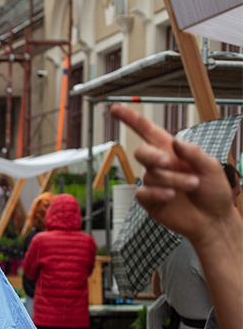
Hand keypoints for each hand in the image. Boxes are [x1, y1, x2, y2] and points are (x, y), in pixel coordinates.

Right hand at [109, 105, 237, 247]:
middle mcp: (160, 165)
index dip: (130, 119)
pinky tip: (172, 196)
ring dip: (173, 179)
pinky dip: (158, 193)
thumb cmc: (214, 191)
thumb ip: (194, 153)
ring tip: (191, 186)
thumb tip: (176, 141)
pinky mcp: (149, 201)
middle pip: (142, 152)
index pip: (148, 131)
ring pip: (151, 174)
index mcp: (173, 151)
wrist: (213, 219)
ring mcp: (153, 183)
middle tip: (169, 162)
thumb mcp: (212, 166)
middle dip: (153, 156)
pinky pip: (144, 192)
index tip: (114, 109)